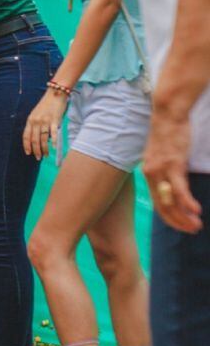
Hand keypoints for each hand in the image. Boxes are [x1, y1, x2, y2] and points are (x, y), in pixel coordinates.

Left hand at [22, 90, 66, 159]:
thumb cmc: (46, 105)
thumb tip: (36, 137)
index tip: (28, 153)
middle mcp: (36, 121)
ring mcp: (45, 121)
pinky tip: (53, 147)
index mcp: (30, 120)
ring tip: (46, 155)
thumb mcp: (36, 114)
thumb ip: (34, 124)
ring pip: (43, 139)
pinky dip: (53, 141)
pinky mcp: (54, 120)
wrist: (56, 93)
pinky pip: (53, 133)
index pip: (26, 136)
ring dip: (44, 149)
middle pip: (34, 140)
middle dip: (35, 150)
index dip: (26, 146)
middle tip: (38, 158)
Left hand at [144, 106, 202, 233]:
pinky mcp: (173, 164)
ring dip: (184, 216)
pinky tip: (196, 211)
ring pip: (171, 201)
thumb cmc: (169, 133)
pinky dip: (187, 202)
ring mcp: (161, 170)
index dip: (169, 217)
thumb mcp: (164, 155)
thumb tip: (173, 181)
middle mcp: (151, 174)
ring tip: (196, 226)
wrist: (168, 115)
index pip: (158, 202)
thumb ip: (166, 170)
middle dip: (177, 221)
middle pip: (163, 206)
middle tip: (192, 230)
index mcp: (149, 174)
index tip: (182, 225)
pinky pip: (180, 188)